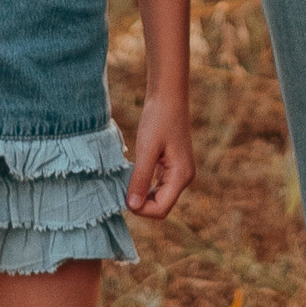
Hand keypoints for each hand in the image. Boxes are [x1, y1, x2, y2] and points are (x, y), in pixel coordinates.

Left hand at [126, 94, 195, 218]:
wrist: (168, 96)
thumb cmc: (158, 119)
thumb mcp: (146, 150)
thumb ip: (140, 179)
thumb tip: (132, 206)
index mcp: (181, 176)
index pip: (161, 209)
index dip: (141, 209)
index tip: (122, 196)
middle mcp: (184, 178)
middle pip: (161, 206)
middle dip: (141, 203)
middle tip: (121, 188)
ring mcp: (179, 172)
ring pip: (159, 197)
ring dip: (141, 194)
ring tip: (126, 180)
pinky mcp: (173, 166)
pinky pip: (158, 185)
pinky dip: (145, 185)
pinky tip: (133, 174)